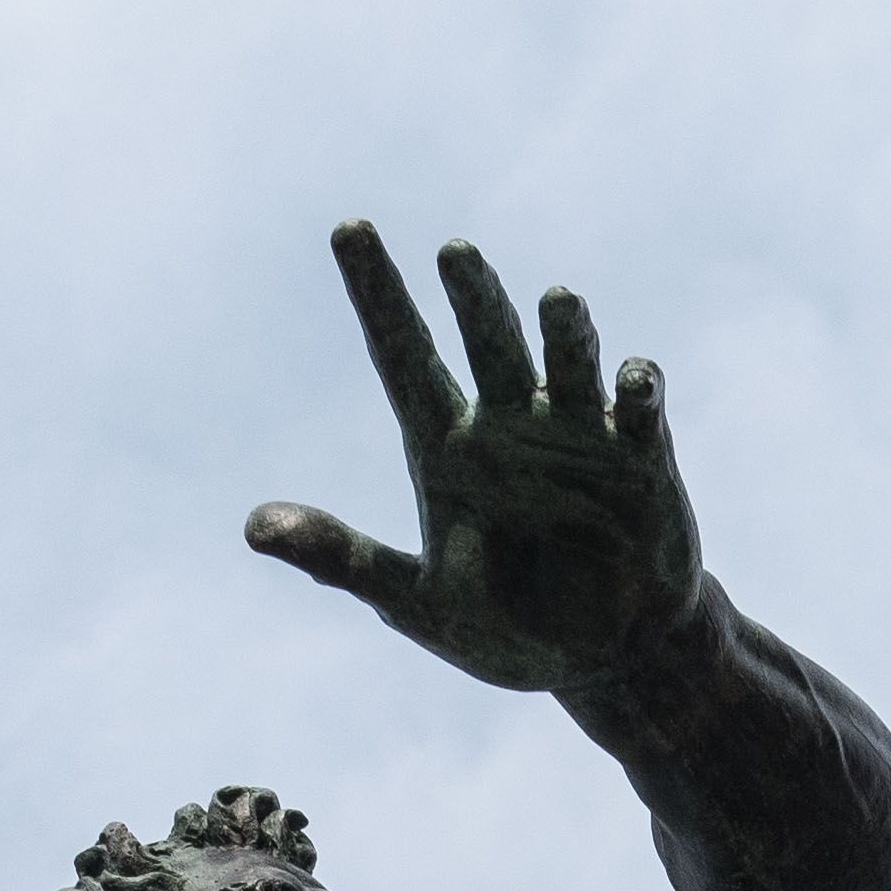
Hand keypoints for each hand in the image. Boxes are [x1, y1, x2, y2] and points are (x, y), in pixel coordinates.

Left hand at [251, 223, 703, 694]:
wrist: (602, 661)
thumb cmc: (505, 630)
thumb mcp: (417, 602)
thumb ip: (342, 559)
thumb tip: (251, 528)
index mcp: (447, 447)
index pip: (403, 355)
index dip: (377, 294)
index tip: (349, 229)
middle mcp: (509, 423)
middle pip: (486, 342)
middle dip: (473, 297)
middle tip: (455, 253)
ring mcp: (578, 435)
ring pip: (567, 361)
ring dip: (565, 333)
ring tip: (558, 299)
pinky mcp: (640, 460)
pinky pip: (638, 411)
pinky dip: (637, 391)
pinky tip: (633, 381)